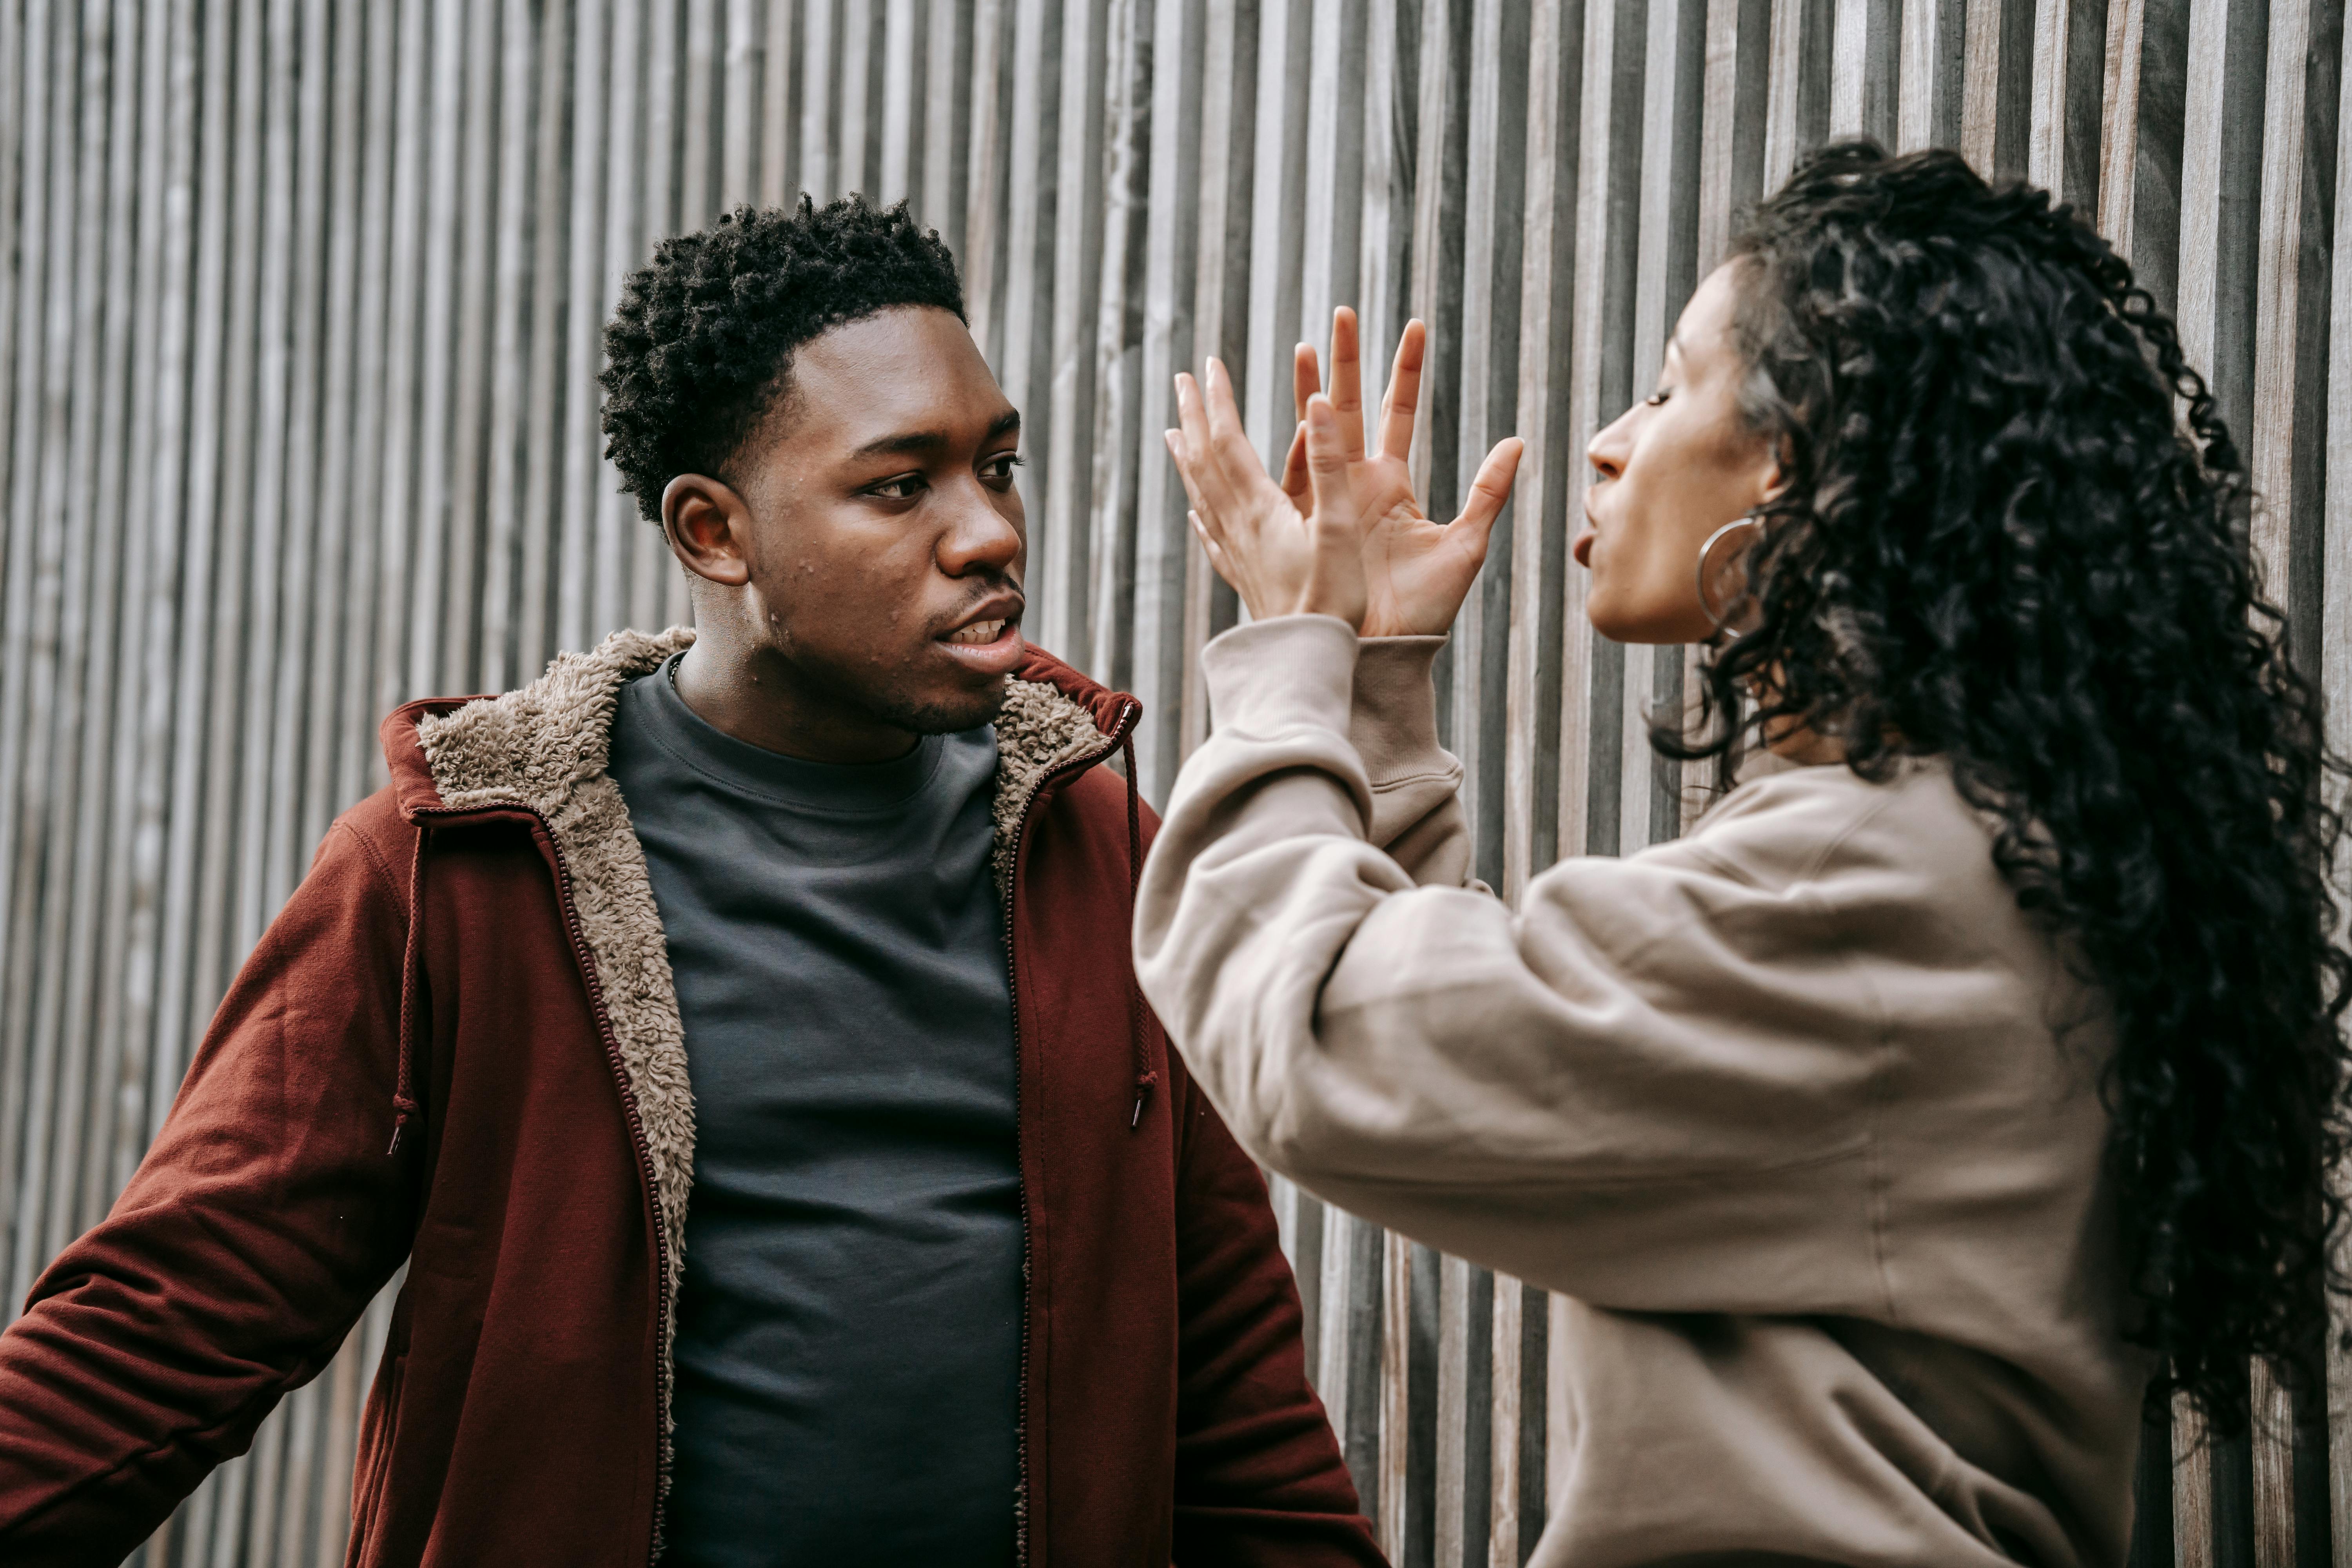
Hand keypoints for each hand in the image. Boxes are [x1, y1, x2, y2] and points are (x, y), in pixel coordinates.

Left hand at [1166, 360, 1369, 628]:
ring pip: (1202, 494)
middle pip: (1205, 461)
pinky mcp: (1243, 578)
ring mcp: (1237, 553)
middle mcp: (1239, 527)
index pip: (1227, 441)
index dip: (1218, 400)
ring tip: (1173, 433)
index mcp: (1261, 509)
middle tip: (1181, 382)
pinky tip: (1195, 511)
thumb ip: (1329, 465)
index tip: (1208, 364)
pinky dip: (1201, 511)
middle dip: (1194, 416)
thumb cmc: (1332, 599)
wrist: (1306, 660)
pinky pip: (1212, 535)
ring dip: (1188, 457)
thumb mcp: (1339, 527)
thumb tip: (1316, 403)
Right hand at [1167, 308, 1524, 637]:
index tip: (1413, 324)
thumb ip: (1490, 492)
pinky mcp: (1306, 523)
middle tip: (1343, 311)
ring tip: (1304, 344)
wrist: (1388, 653)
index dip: (1405, 368)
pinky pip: (1299, 473)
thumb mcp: (1467, 545)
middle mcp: (1356, 484)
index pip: (1398, 411)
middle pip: (1351, 406)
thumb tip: (1517, 440)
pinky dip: (1299, 441)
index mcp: (1392, 484)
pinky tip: (1303, 410)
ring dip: (1311, 387)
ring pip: (1317, 430)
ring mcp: (1326, 500)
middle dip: (1346, 358)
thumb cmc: (1427, 611)